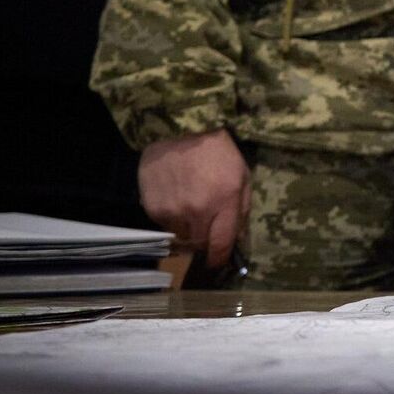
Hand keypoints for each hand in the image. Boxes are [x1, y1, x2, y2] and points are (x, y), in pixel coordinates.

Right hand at [137, 128, 250, 267]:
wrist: (180, 130)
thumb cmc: (218, 152)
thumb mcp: (242, 176)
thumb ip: (240, 208)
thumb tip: (235, 236)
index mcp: (223, 203)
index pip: (221, 245)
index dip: (219, 258)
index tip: (218, 262)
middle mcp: (197, 212)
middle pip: (199, 244)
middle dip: (205, 239)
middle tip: (207, 225)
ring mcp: (172, 211)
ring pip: (180, 236)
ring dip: (187, 228)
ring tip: (190, 206)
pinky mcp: (152, 207)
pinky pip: (163, 224)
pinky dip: (171, 217)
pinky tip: (175, 197)